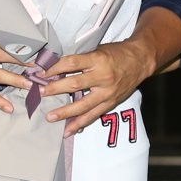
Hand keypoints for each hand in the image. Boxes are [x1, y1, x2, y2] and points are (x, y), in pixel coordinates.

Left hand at [40, 41, 154, 135]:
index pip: (71, 63)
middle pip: (74, 85)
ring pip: (83, 105)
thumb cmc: (117, 52)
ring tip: (50, 117)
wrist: (140, 60)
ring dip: (65, 112)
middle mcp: (103, 77)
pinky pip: (93, 115)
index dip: (55, 68)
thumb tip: (56, 68)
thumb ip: (81, 60)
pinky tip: (68, 131)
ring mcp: (107, 92)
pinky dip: (80, 124)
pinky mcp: (110, 103)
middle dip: (55, 89)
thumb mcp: (98, 50)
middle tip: (40, 93)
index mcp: (98, 60)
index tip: (42, 73)